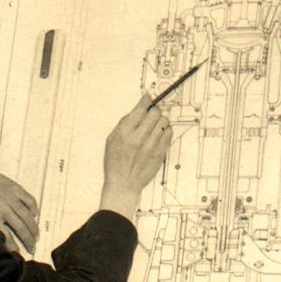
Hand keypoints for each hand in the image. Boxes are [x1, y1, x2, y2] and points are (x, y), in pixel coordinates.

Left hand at [0, 154, 38, 253]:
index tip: (18, 254)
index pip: (5, 235)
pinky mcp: (15, 187)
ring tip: (36, 237)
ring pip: (27, 215)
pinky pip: (29, 200)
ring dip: (33, 228)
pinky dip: (33, 209)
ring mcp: (10, 196)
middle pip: (20, 227)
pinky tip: (34, 216)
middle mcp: (2, 206)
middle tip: (33, 249)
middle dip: (28, 240)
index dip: (13, 246)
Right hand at [99, 94, 171, 219]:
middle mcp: (140, 137)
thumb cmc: (115, 162)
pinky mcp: (160, 152)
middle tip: (151, 113)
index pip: (141, 108)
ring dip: (160, 120)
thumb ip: (123, 124)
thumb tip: (136, 110)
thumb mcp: (111, 140)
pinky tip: (159, 134)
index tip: (148, 98)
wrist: (124, 183)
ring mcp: (152, 145)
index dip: (146, 100)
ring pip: (164, 121)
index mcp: (126, 132)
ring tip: (155, 125)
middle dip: (154, 110)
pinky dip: (165, 130)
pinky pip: (169, 133)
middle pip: (155, 112)